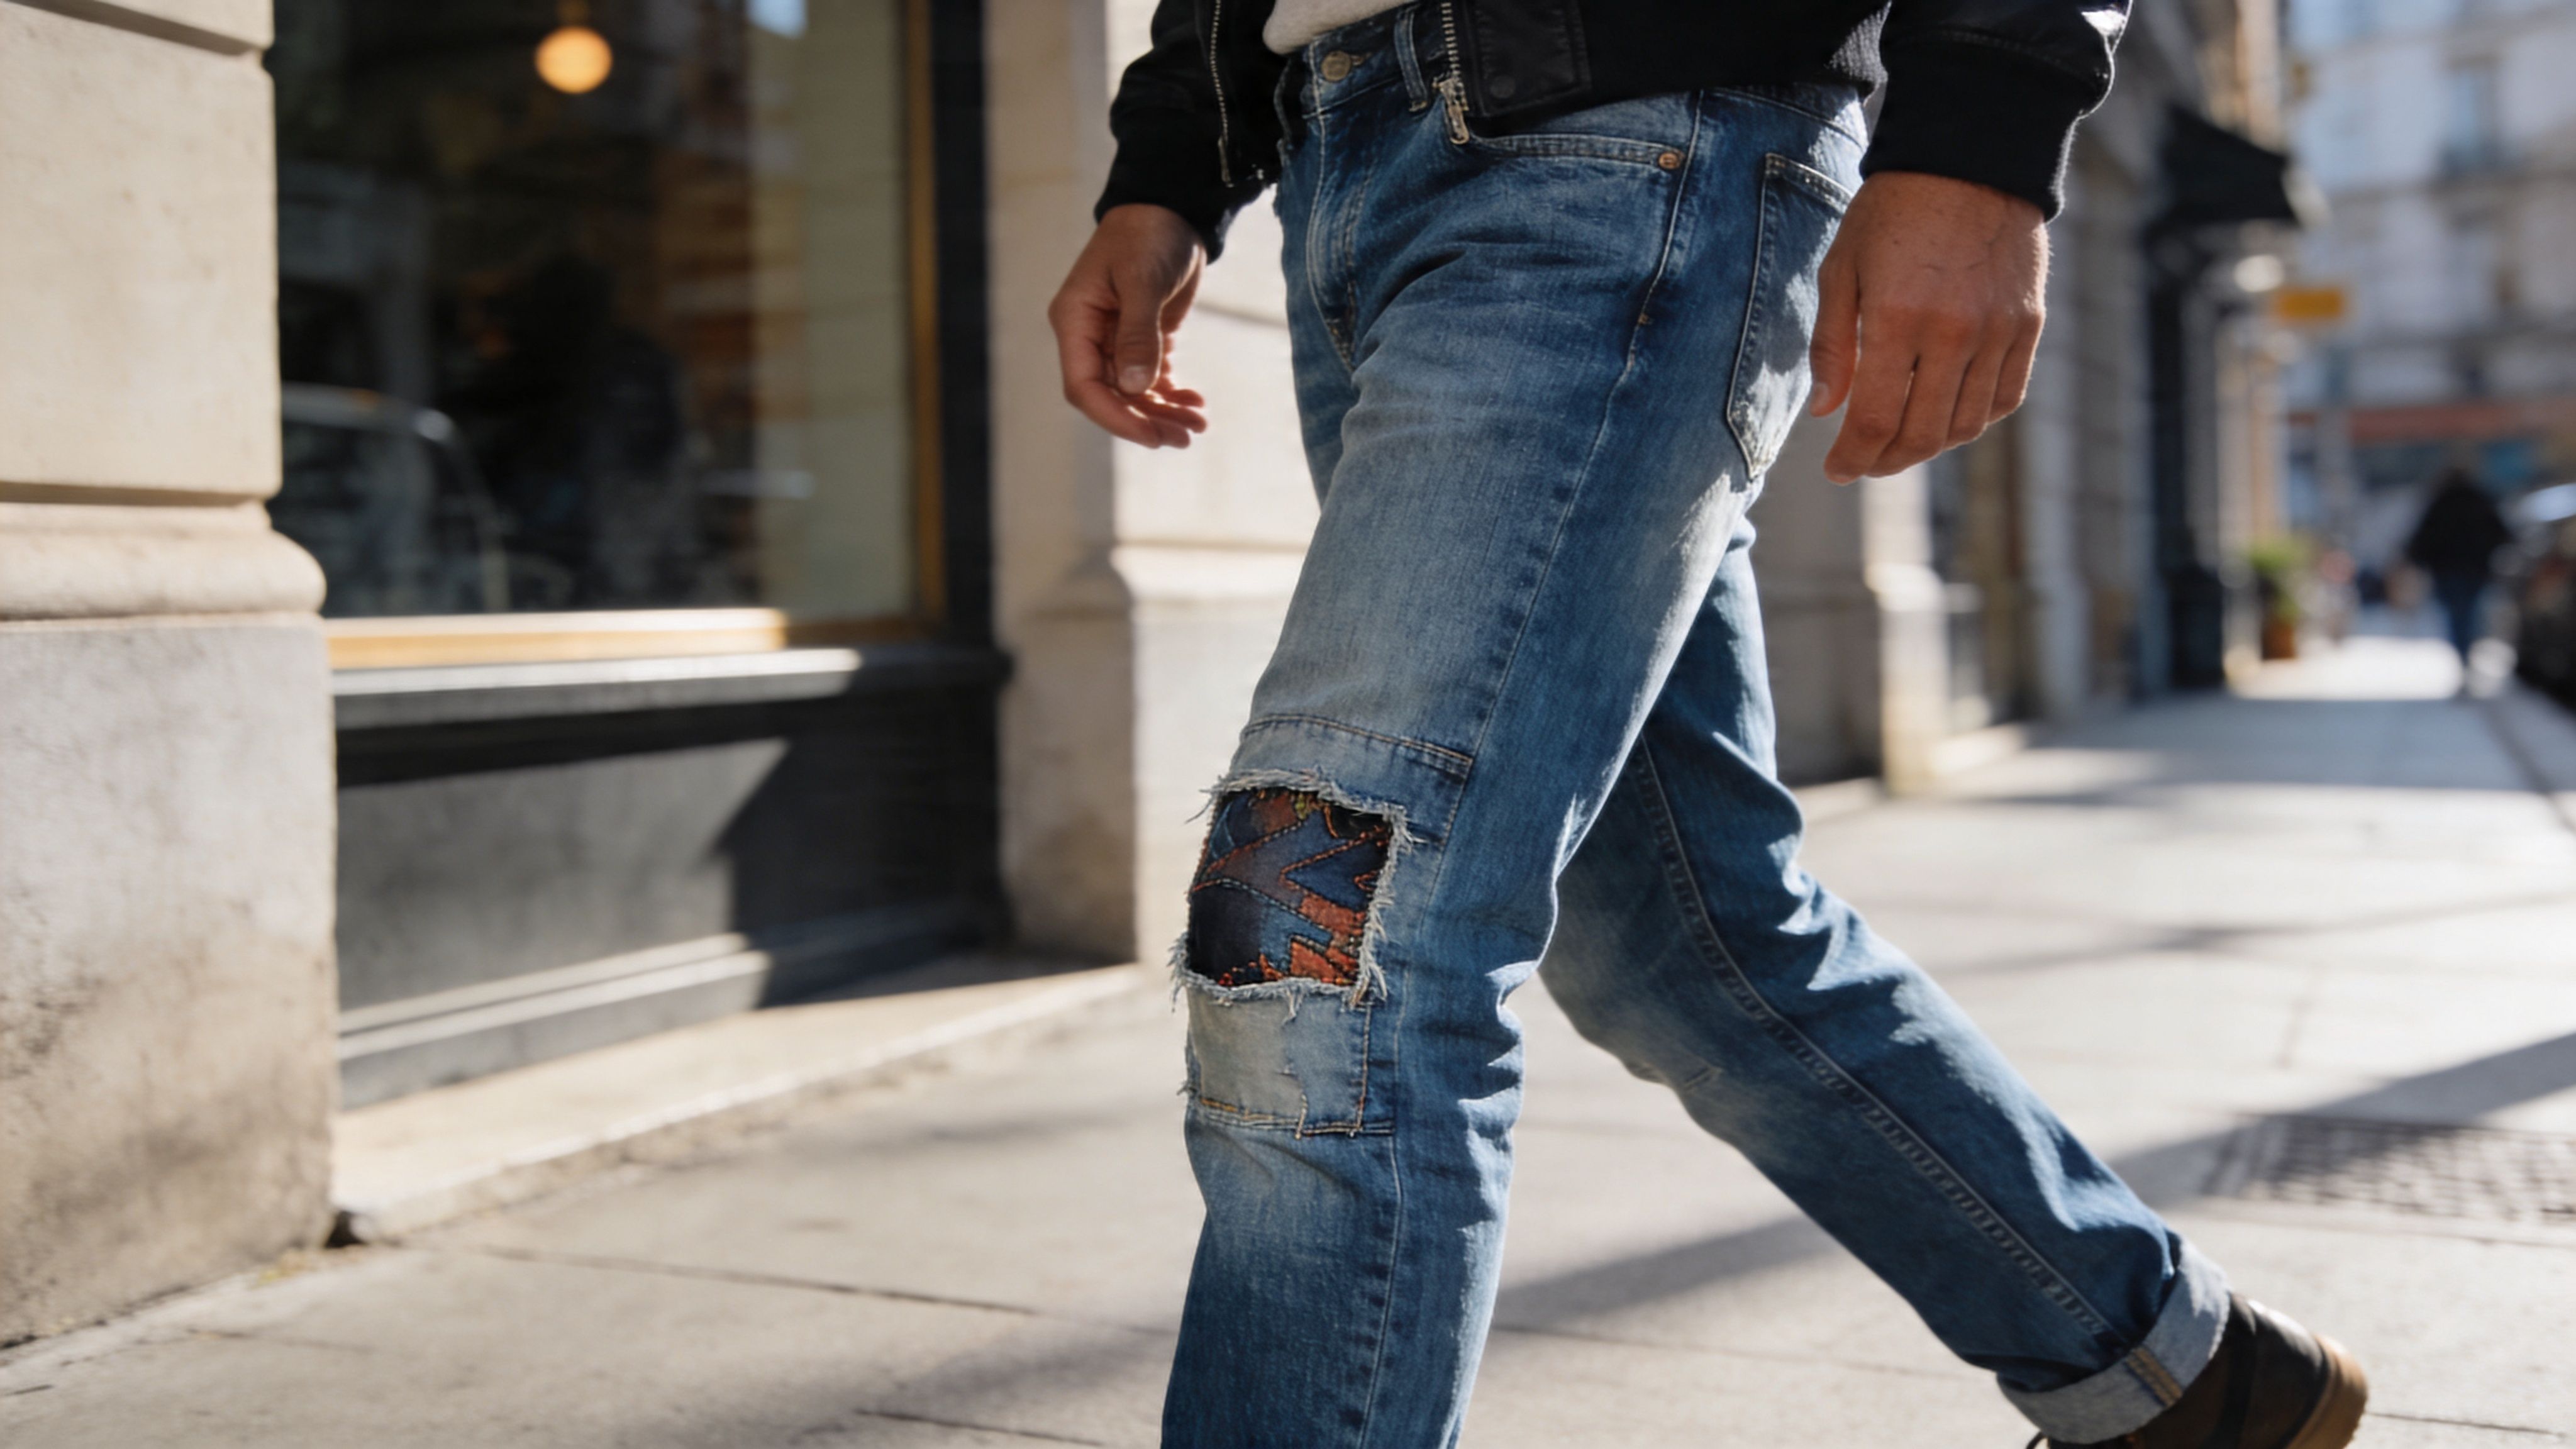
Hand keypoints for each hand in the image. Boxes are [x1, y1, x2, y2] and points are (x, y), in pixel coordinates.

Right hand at [1048, 204, 1210, 447]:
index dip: (1115, 417)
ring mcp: (1115, 339)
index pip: (1084, 386)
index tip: (1151, 436)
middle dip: (1145, 421)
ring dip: (1163, 413)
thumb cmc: (1148, 234)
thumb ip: (1138, 335)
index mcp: (1075, 321)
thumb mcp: (1142, 281)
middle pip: (1110, 396)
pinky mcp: (1143, 338)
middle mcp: (1090, 335)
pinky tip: (1196, 404)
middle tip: (1184, 439)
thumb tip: (1133, 387)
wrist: (1171, 207)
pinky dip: (1172, 395)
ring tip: (1197, 426)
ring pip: (1133, 393)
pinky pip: (1152, 378)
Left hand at [1808, 172, 2046, 483]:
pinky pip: (2005, 397)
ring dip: (1930, 445)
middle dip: (1887, 461)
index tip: (1836, 471)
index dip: (1853, 458)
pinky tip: (1946, 414)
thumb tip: (1826, 414)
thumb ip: (1831, 345)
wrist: (1970, 158)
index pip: (1874, 420)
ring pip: (1966, 425)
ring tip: (1901, 440)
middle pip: (1923, 434)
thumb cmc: (1892, 211)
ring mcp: (1998, 330)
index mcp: (1897, 319)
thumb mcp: (1842, 269)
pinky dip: (1974, 420)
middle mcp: (1953, 332)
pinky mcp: (2028, 324)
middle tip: (1865, 462)